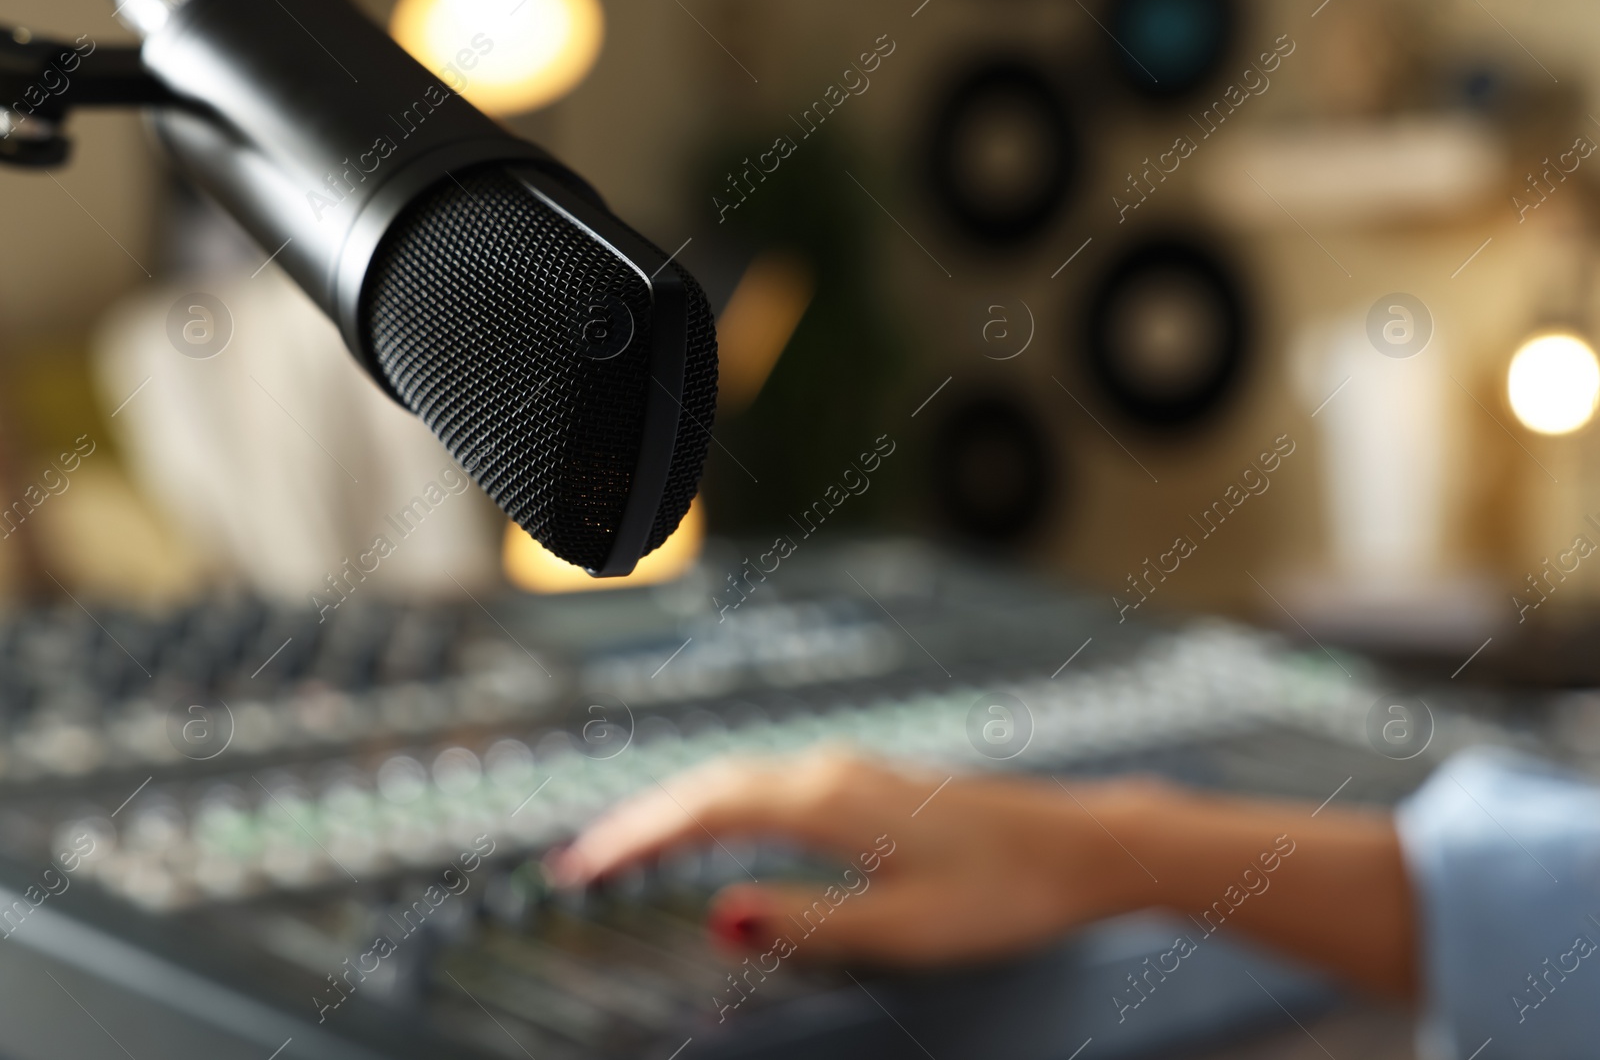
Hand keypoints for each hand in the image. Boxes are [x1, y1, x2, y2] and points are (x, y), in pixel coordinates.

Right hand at [548, 750, 1160, 965]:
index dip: (635, 839)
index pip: (703, 813)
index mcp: (828, 803)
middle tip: (580, 864)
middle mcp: (830, 771)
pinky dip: (720, 805)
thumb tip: (720, 916)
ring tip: (628, 849)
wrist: (1081, 847)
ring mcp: (851, 770)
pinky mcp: (869, 782)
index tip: (578, 869)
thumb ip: (807, 921)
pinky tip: (715, 829)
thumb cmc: (1003, 894)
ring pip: (738, 780)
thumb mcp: (904, 928)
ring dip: (677, 810)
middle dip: (640, 822)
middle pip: (709, 786)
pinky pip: (769, 784)